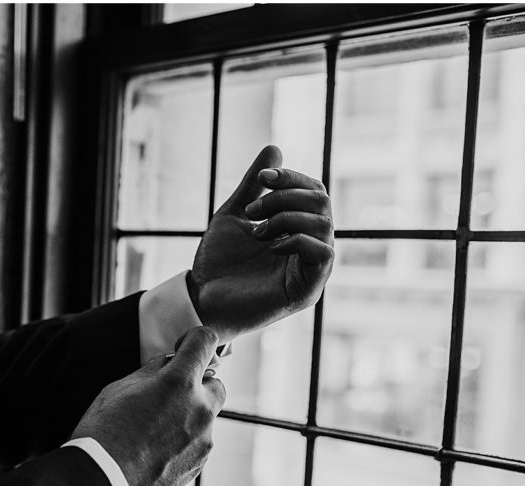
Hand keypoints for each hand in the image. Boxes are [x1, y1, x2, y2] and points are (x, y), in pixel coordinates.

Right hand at [71, 327, 225, 485]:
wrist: (102, 483)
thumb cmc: (103, 432)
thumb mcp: (117, 389)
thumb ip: (149, 372)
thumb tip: (166, 363)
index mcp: (179, 382)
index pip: (204, 342)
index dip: (193, 340)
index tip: (180, 349)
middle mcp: (200, 409)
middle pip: (215, 384)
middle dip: (197, 384)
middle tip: (167, 393)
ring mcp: (204, 440)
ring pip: (206, 417)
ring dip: (189, 414)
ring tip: (153, 429)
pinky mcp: (199, 464)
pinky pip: (198, 443)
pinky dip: (183, 440)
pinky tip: (154, 450)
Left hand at [188, 145, 333, 342]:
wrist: (201, 298)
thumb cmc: (217, 261)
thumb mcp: (234, 214)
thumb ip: (254, 186)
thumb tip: (274, 148)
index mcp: (297, 229)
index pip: (314, 192)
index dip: (291, 179)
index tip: (261, 181)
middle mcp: (309, 247)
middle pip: (321, 204)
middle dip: (284, 198)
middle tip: (252, 213)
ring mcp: (311, 270)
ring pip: (324, 225)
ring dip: (285, 218)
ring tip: (256, 232)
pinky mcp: (308, 290)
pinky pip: (323, 254)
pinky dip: (297, 240)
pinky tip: (271, 247)